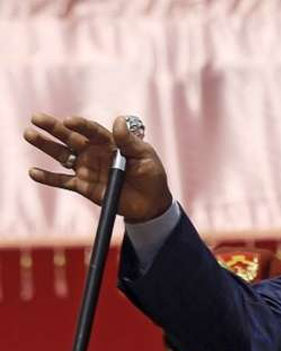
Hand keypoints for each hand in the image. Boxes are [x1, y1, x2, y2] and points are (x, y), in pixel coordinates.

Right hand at [24, 113, 172, 222]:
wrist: (151, 203)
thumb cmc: (151, 175)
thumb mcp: (145, 156)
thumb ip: (129, 141)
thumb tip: (118, 120)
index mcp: (110, 142)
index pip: (92, 130)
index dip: (80, 125)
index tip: (69, 120)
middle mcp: (94, 152)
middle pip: (71, 137)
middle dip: (53, 128)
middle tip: (36, 118)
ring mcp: (87, 168)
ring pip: (62, 155)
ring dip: (46, 146)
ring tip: (29, 134)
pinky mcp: (84, 186)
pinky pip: (63, 181)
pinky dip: (49, 178)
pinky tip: (33, 172)